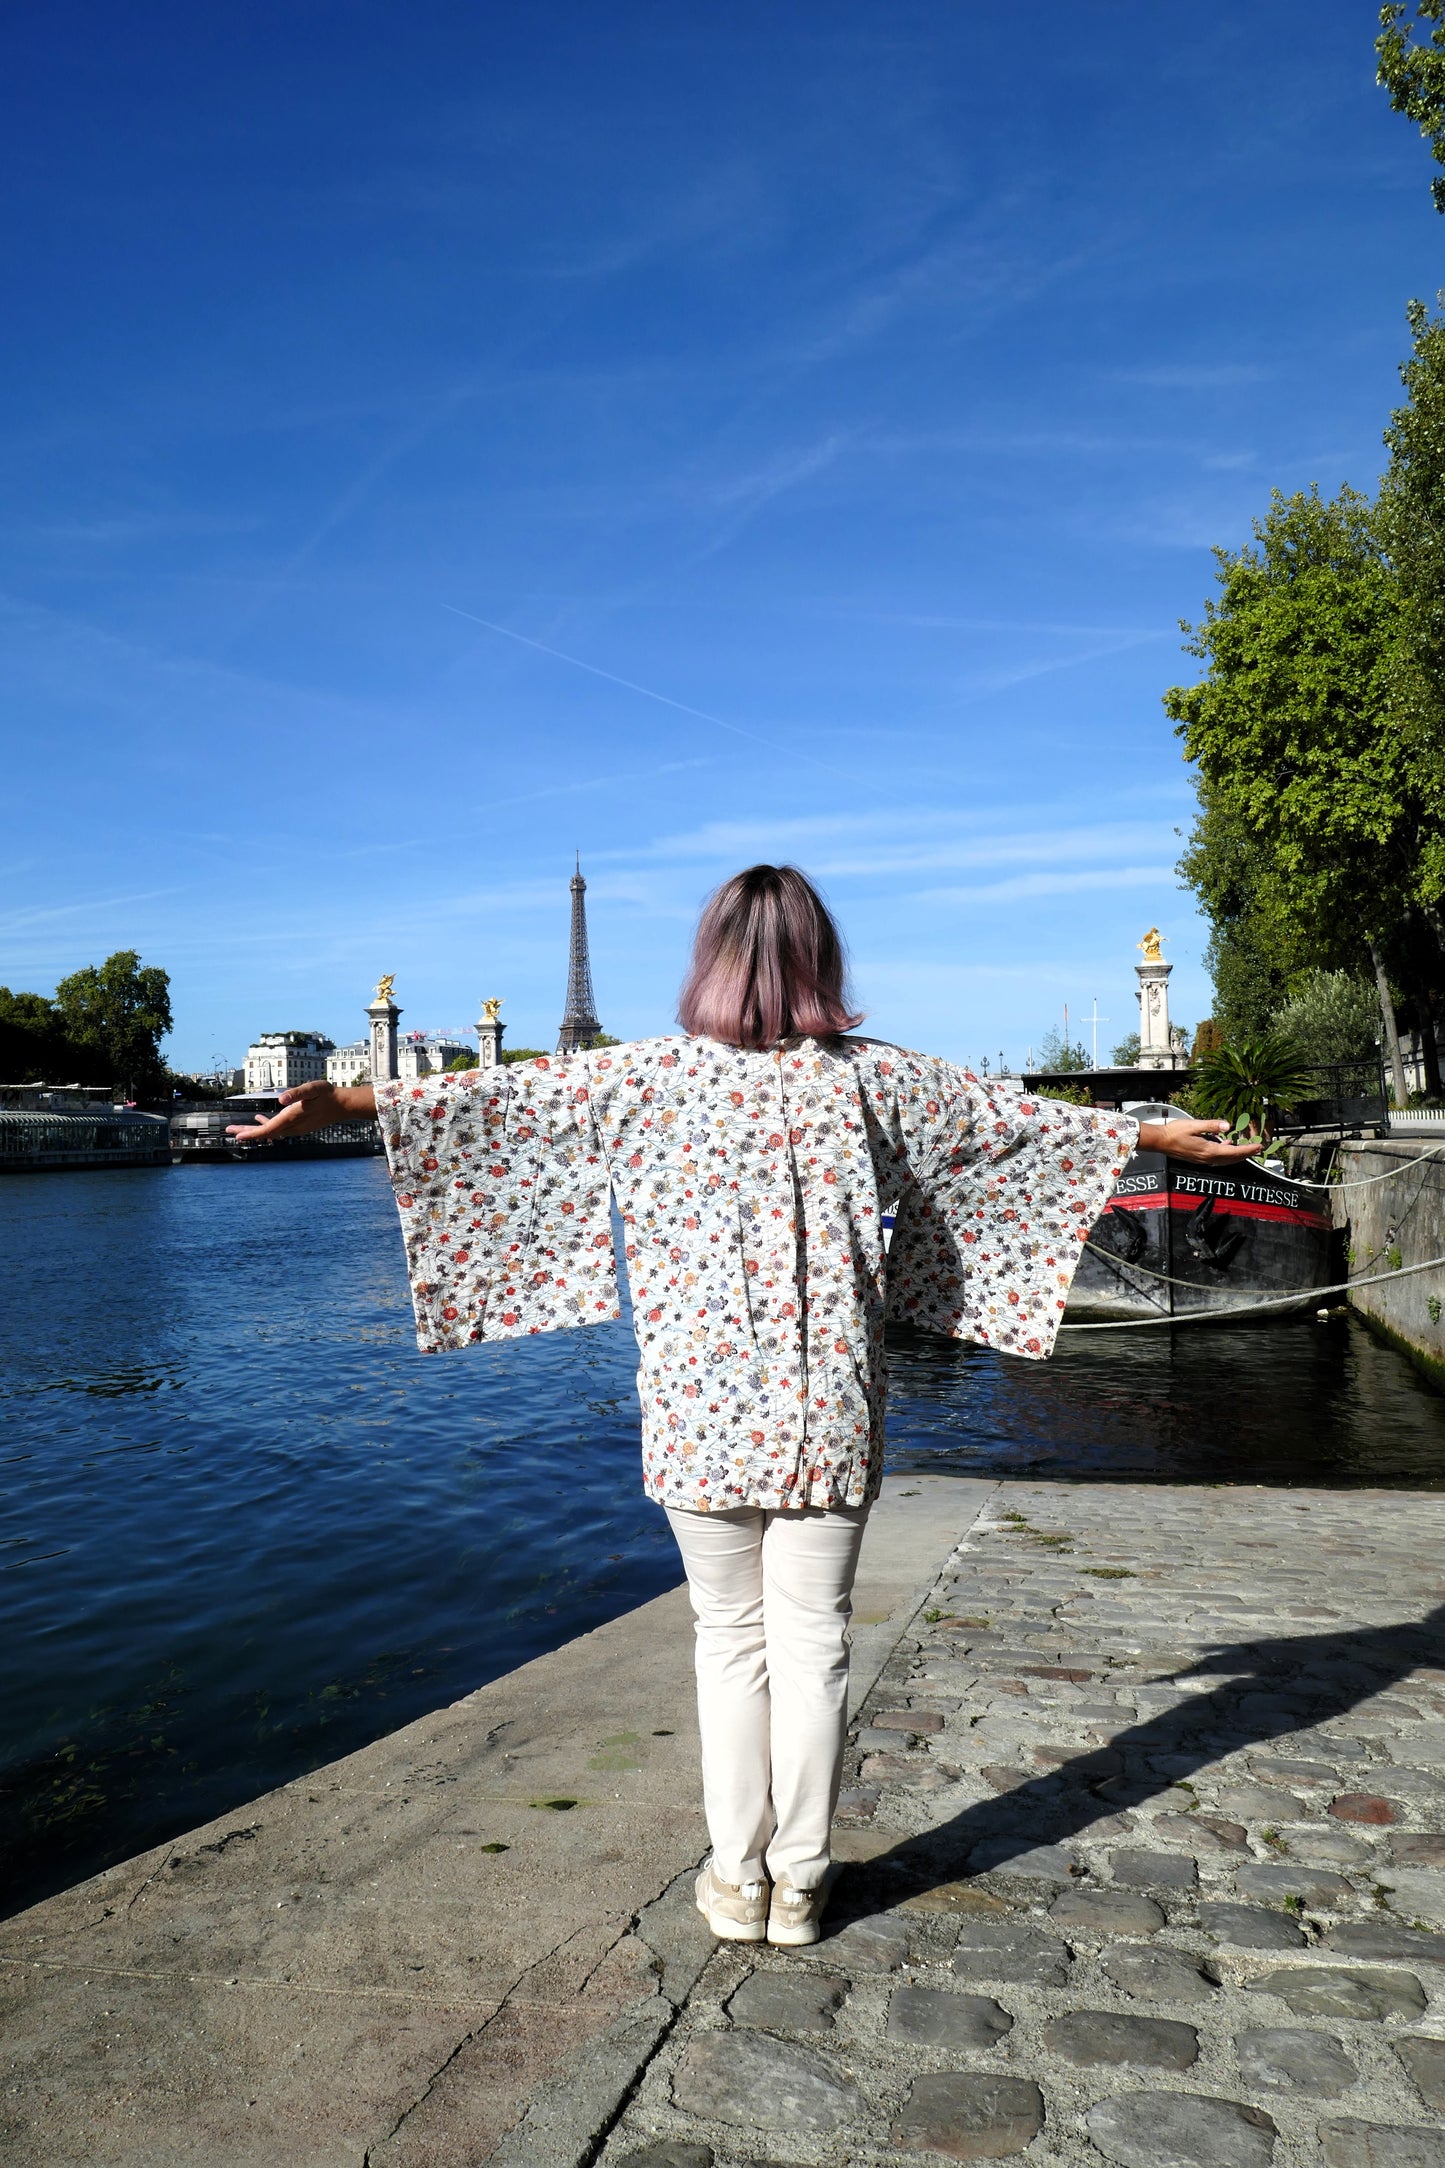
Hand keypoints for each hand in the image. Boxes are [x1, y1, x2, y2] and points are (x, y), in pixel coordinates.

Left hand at [226, 1079, 375, 1142]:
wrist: (342, 1105)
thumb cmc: (327, 1094)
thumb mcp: (313, 1089)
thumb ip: (297, 1093)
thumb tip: (280, 1099)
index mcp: (292, 1117)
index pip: (269, 1129)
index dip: (252, 1133)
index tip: (238, 1136)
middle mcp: (292, 1126)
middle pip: (266, 1133)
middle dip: (247, 1132)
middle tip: (229, 1132)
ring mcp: (295, 1128)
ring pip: (270, 1131)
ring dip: (254, 1130)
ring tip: (238, 1128)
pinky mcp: (298, 1125)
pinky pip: (278, 1128)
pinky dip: (266, 1125)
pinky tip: (260, 1119)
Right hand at [1136, 1117, 1264, 1166]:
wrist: (1160, 1141)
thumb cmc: (1174, 1133)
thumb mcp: (1194, 1125)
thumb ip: (1212, 1125)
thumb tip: (1227, 1125)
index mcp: (1208, 1150)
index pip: (1233, 1152)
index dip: (1247, 1150)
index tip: (1258, 1146)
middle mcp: (1207, 1157)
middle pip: (1231, 1159)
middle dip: (1246, 1154)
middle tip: (1257, 1148)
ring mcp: (1203, 1159)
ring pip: (1225, 1160)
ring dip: (1237, 1155)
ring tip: (1246, 1149)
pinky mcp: (1199, 1158)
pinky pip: (1217, 1158)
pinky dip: (1226, 1154)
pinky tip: (1226, 1146)